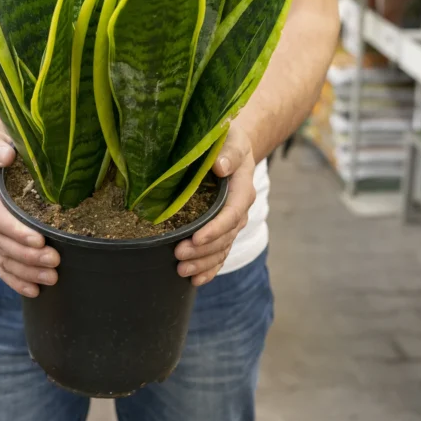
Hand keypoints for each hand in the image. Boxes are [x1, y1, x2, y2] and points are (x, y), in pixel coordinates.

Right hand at [0, 128, 59, 296]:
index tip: (39, 239)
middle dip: (28, 256)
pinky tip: (35, 291)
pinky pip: (2, 266)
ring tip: (52, 278)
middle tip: (55, 261)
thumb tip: (7, 155)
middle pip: (2, 243)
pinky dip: (17, 280)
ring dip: (27, 271)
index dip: (16, 230)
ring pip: (3, 258)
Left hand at [174, 125, 255, 286]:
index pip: (231, 214)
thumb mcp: (230, 139)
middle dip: (203, 250)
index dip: (215, 229)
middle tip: (178, 255)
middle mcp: (239, 210)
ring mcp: (231, 223)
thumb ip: (228, 152)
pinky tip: (195, 280)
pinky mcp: (222, 230)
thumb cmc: (227, 140)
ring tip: (182, 270)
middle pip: (225, 236)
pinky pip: (220, 253)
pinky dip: (209, 268)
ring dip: (203, 263)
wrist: (231, 147)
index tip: (196, 238)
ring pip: (221, 249)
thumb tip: (220, 166)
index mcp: (242, 189)